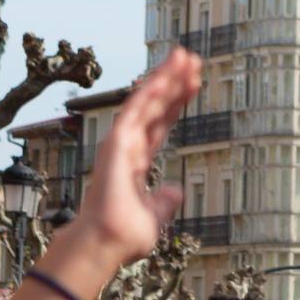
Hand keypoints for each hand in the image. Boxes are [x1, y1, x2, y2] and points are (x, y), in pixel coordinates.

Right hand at [71, 49, 197, 266]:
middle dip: (174, 82)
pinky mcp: (116, 143)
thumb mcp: (155, 216)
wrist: (106, 243)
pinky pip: (134, 111)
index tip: (193, 84)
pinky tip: (166, 75)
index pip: (160, 124)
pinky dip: (150, 92)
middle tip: (192, 59)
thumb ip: (164, 201)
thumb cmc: (123, 235)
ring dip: (165, 78)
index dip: (176, 103)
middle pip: (155, 106)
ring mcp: (120, 143)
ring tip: (185, 56)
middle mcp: (128, 148)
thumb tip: (176, 190)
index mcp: (136, 161)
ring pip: (146, 102)